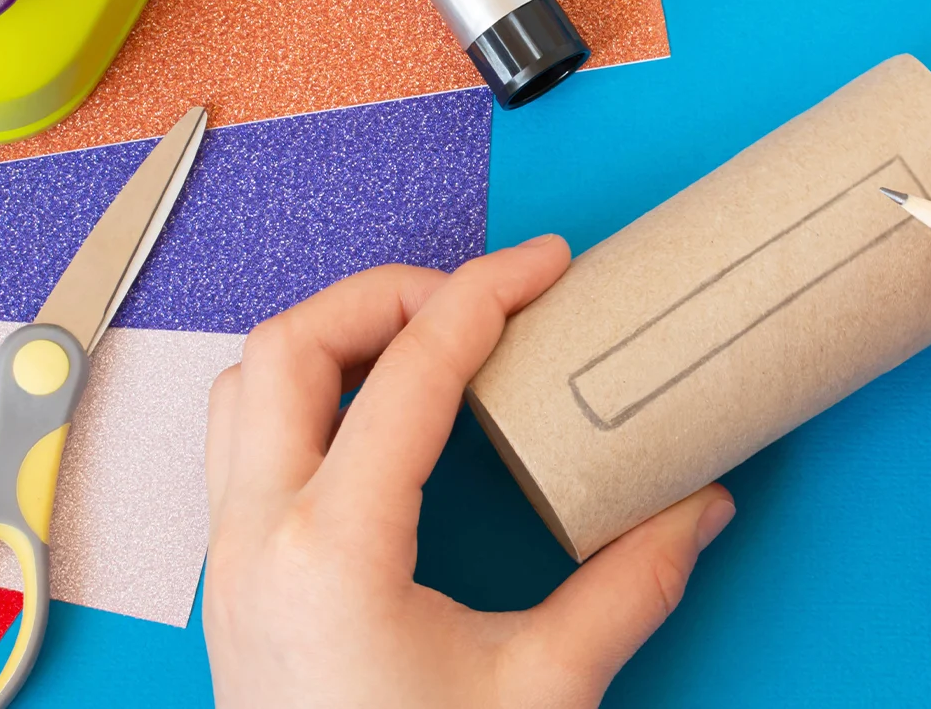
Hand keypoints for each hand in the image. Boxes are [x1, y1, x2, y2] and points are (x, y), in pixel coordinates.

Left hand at [202, 238, 735, 708]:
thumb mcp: (543, 692)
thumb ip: (630, 587)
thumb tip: (698, 509)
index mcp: (334, 551)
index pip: (407, 374)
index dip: (483, 296)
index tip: (544, 265)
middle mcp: (259, 537)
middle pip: (288, 346)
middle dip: (389, 293)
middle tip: (482, 294)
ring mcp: (231, 558)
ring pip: (246, 386)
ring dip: (334, 337)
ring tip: (427, 337)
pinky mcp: (235, 582)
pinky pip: (244, 441)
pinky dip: (308, 393)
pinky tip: (380, 417)